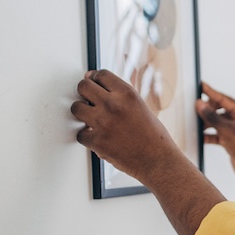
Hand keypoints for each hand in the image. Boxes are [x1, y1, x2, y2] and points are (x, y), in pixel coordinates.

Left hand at [72, 69, 178, 183]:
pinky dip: (87, 137)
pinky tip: (98, 137)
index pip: (101, 74)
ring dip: (82, 112)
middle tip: (90, 101)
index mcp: (127, 93)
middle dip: (84, 92)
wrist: (158, 160)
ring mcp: (103, 123)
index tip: (93, 83)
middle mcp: (113, 105)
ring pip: (76, 108)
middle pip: (83, 86)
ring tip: (92, 119)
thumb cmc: (152, 135)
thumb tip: (94, 81)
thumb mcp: (139, 105)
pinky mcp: (97, 141)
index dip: (95, 78)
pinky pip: (80, 133)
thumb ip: (118, 95)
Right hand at [195, 83, 234, 183]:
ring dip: (208, 124)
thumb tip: (200, 104)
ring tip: (196, 124)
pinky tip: (201, 137)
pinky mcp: (233, 140)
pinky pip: (219, 134)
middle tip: (195, 109)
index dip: (212, 93)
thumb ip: (212, 117)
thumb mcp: (227, 130)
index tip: (201, 86)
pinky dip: (211, 135)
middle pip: (221, 110)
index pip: (225, 99)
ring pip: (219, 122)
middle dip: (208, 111)